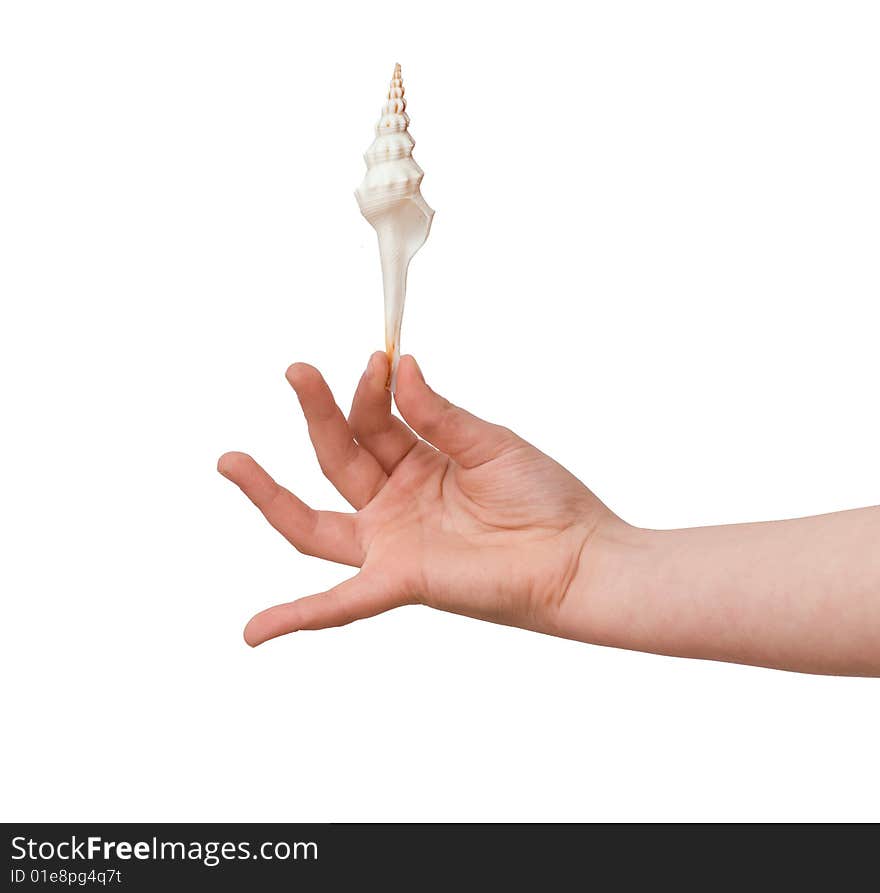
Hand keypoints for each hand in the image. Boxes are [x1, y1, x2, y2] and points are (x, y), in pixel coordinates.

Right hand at [218, 353, 623, 645]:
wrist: (580, 553)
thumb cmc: (543, 498)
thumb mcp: (488, 442)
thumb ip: (438, 413)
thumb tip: (401, 368)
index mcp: (418, 465)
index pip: (373, 422)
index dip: (369, 390)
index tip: (381, 356)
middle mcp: (397, 504)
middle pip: (337, 458)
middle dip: (317, 413)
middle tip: (297, 370)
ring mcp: (394, 544)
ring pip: (315, 523)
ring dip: (270, 495)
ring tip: (230, 460)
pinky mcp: (402, 581)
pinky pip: (342, 604)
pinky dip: (298, 618)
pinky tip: (254, 632)